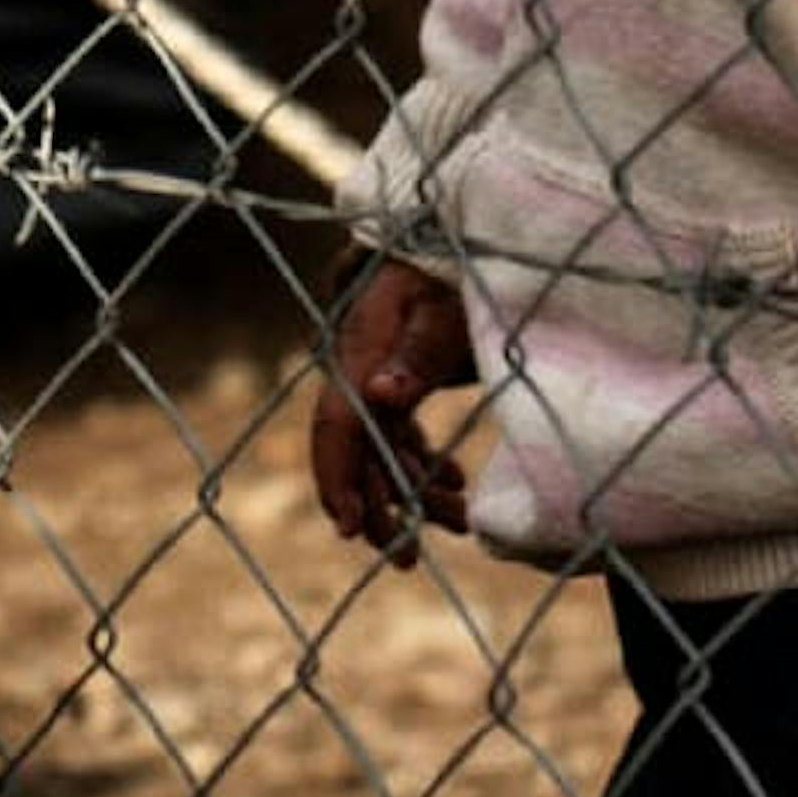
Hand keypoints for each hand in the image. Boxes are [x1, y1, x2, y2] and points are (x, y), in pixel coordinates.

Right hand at [308, 256, 478, 561]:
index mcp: (360, 350)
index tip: (351, 528)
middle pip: (356, 451)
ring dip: (412, 493)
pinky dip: (424, 466)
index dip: (338, 477)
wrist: (459, 237)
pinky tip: (455, 486)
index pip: (337, 424)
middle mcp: (359, 368)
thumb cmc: (454, 269)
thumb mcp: (444, 306)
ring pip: (382, 451)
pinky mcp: (397, 382)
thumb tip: (380, 394)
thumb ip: (417, 351)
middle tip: (406, 559)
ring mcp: (377, 377)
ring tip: (459, 522)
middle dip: (380, 507)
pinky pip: (399, 436)